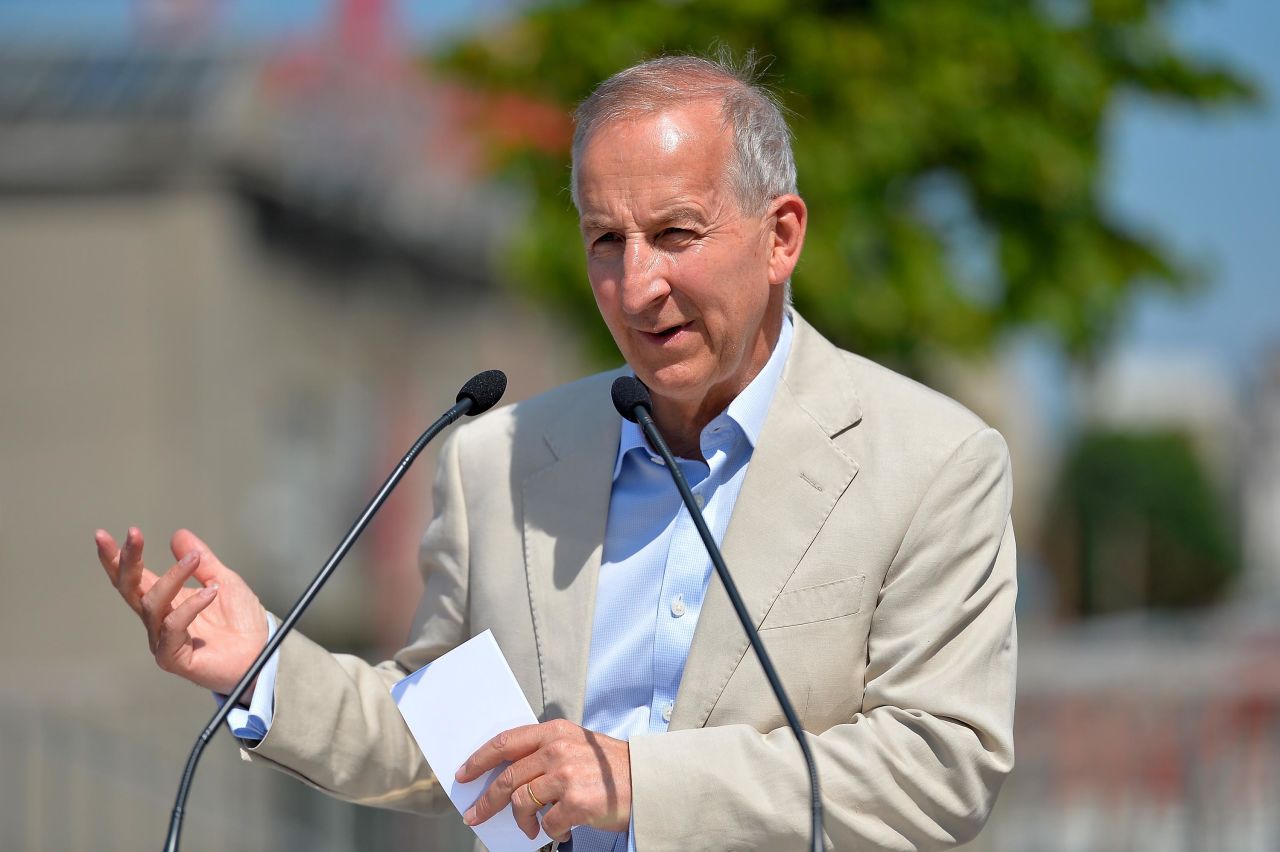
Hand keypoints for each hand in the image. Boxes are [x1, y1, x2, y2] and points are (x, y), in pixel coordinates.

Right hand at [96, 527, 268, 696]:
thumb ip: (200, 560)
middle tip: (133, 534)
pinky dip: (191, 605)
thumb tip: (178, 534)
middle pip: (129, 589)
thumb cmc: (241, 622)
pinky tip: (211, 592)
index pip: (133, 578)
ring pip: (152, 603)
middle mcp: (158, 620)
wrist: (261, 651)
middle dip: (127, 560)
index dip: (117, 558)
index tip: (102, 534)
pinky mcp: (172, 657)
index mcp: (165, 601)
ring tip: (194, 560)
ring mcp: (162, 640)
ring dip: (173, 577)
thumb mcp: (222, 580)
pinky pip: (173, 626)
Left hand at [456, 720, 630, 841]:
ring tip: (532, 828)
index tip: (464, 773)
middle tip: (475, 815)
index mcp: (555, 732)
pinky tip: (563, 828)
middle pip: (507, 778)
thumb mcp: (577, 745)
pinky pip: (546, 824)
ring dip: (523, 821)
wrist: (648, 781)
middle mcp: (558, 750)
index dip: (480, 759)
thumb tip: (508, 777)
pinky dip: (550, 831)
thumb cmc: (610, 767)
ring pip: (521, 802)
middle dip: (486, 801)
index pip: (505, 742)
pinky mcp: (576, 802)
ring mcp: (566, 775)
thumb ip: (545, 752)